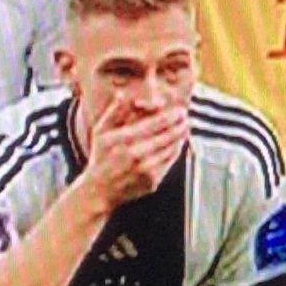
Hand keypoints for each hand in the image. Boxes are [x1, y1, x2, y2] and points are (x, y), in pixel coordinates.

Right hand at [79, 94, 189, 213]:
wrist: (100, 190)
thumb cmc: (100, 157)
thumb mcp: (101, 131)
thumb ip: (114, 112)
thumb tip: (124, 96)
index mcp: (124, 139)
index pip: (155, 124)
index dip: (171, 116)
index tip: (180, 110)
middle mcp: (136, 154)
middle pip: (167, 135)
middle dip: (180, 124)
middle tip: (186, 117)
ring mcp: (145, 169)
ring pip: (171, 149)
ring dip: (181, 137)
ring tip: (185, 128)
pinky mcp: (152, 181)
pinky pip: (169, 163)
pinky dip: (175, 151)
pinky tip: (178, 143)